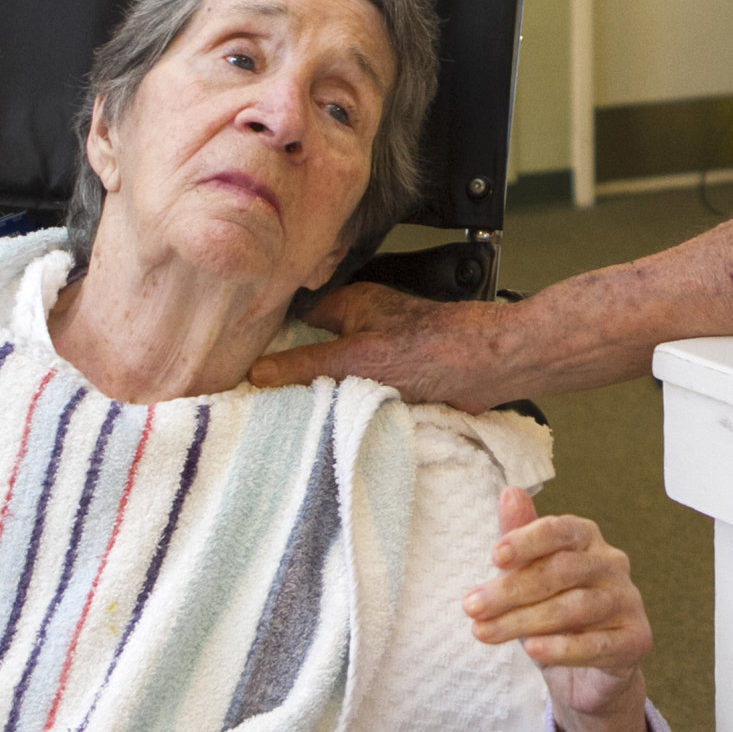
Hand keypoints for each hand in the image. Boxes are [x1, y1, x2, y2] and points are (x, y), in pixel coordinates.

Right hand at [249, 281, 506, 408]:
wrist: (491, 367)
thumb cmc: (431, 350)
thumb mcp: (358, 358)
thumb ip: (307, 364)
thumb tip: (257, 372)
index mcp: (348, 305)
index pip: (294, 322)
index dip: (270, 346)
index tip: (241, 374)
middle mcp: (361, 324)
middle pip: (314, 352)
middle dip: (293, 377)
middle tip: (259, 406)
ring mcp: (379, 352)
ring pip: (338, 375)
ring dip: (324, 396)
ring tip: (286, 420)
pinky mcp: (398, 377)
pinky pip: (362, 392)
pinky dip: (350, 406)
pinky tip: (329, 425)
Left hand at [464, 488, 654, 731]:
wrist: (589, 673)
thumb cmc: (555, 615)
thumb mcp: (531, 576)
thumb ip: (521, 538)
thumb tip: (510, 493)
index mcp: (587, 540)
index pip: (559, 530)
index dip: (526, 540)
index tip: (493, 557)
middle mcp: (612, 564)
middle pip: (561, 571)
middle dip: (511, 589)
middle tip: (472, 607)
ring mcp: (627, 602)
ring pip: (574, 608)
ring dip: (524, 621)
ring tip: (484, 632)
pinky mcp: (635, 639)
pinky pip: (597, 644)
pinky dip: (562, 647)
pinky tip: (532, 650)